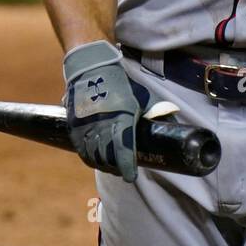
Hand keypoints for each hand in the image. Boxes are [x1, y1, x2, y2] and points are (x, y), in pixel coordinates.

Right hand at [63, 40, 150, 182]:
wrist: (92, 69)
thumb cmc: (120, 84)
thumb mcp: (140, 96)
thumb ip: (153, 110)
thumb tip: (171, 116)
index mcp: (122, 119)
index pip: (124, 151)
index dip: (127, 167)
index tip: (130, 176)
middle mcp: (103, 126)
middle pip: (108, 157)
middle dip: (116, 168)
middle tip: (122, 170)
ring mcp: (86, 127)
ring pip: (94, 156)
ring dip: (103, 165)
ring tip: (111, 167)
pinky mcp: (75, 127)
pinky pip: (81, 150)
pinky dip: (89, 158)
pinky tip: (96, 160)